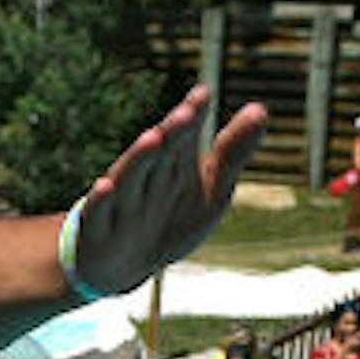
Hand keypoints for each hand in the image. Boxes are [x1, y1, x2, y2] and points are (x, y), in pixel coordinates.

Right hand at [67, 89, 269, 296]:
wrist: (124, 264)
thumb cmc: (171, 217)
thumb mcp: (211, 188)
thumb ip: (232, 150)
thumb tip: (261, 109)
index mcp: (172, 162)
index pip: (183, 133)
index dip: (193, 114)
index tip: (204, 94)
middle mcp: (146, 177)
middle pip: (161, 152)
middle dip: (173, 134)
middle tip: (186, 115)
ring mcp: (122, 201)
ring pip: (130, 176)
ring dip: (140, 158)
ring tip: (153, 138)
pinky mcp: (98, 228)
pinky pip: (98, 213)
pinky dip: (101, 200)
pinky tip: (104, 186)